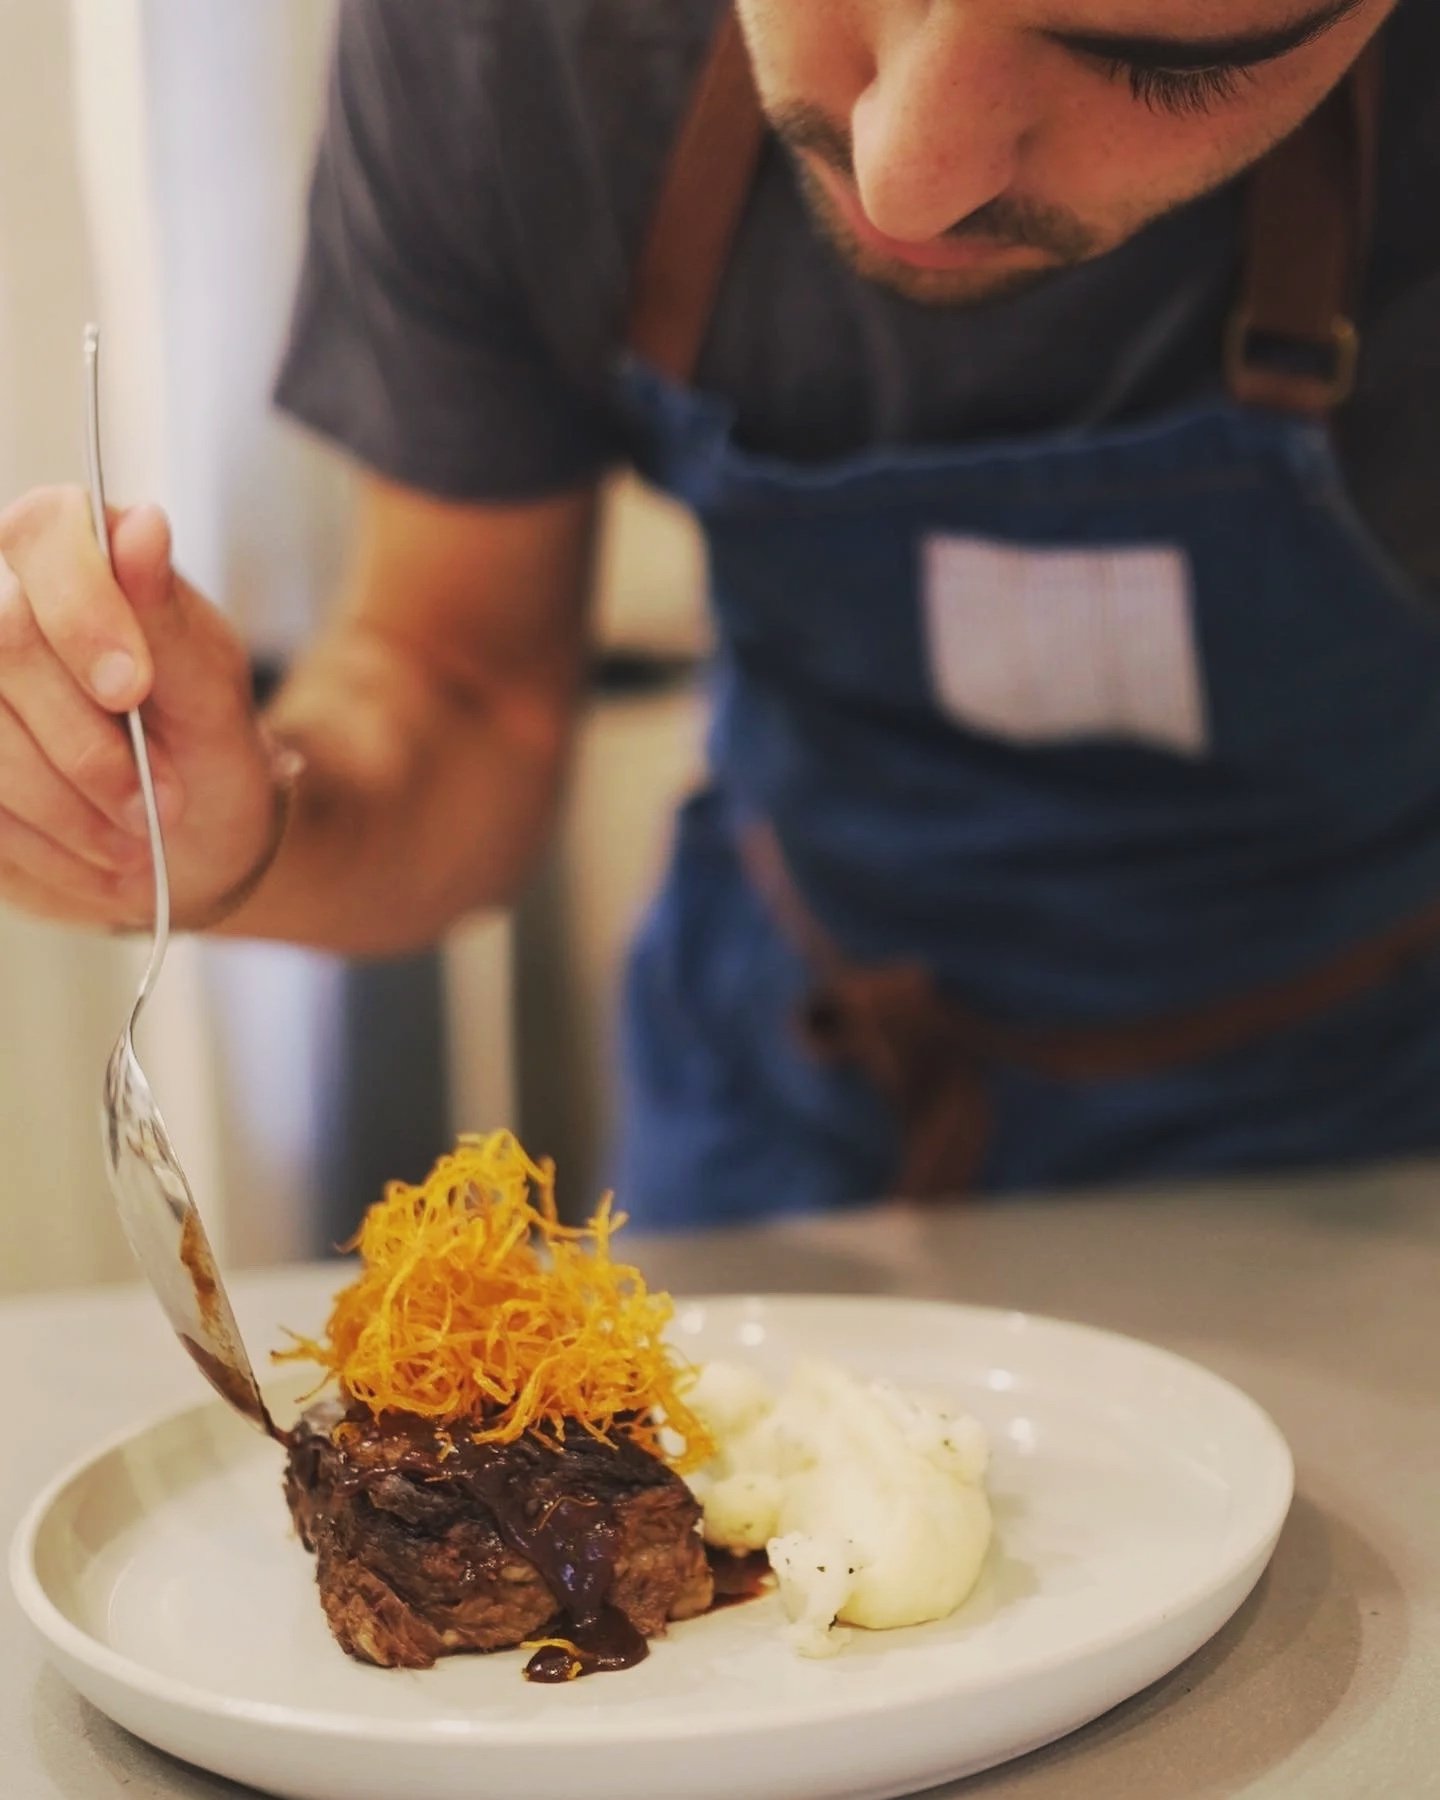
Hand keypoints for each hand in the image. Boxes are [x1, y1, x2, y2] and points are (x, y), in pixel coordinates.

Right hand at [0, 488, 291, 931]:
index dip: (83, 613)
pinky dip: (39, 843)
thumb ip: (168, 619)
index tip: (133, 688)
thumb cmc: (204, 752)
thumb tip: (144, 525)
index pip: (42, 535)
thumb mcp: (211, 693)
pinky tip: (93, 858)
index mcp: (71, 552)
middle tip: (163, 804)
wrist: (183, 842)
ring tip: (137, 840)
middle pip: (3, 641)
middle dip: (88, 744)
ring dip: (67, 807)